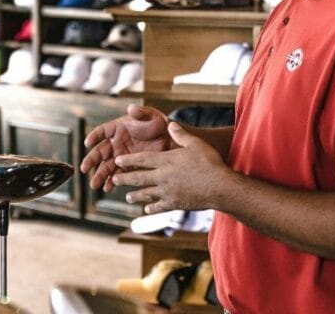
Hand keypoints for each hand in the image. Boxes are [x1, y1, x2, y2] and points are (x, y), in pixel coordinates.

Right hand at [81, 104, 171, 192]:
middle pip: (100, 151)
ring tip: (94, 184)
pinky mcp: (128, 165)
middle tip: (84, 169)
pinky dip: (112, 181)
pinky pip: (118, 174)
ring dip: (100, 175)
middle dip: (91, 161)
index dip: (94, 136)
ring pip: (107, 166)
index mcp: (117, 128)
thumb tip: (132, 108)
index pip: (102, 131)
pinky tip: (108, 188)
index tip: (87, 143)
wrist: (169, 138)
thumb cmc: (158, 123)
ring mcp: (121, 155)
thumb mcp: (150, 115)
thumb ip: (140, 112)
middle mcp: (115, 142)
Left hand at [112, 122, 229, 213]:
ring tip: (128, 197)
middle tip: (114, 179)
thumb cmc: (210, 163)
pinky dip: (152, 208)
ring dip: (135, 195)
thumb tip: (171, 124)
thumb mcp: (196, 144)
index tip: (117, 161)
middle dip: (125, 178)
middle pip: (139, 178)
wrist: (220, 187)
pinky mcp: (175, 204)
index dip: (128, 160)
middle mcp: (163, 177)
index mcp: (167, 161)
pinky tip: (147, 209)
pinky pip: (159, 207)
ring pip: (146, 194)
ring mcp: (168, 192)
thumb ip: (181, 135)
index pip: (142, 159)